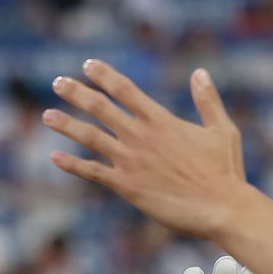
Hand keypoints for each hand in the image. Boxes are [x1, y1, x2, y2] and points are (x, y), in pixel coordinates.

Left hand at [44, 60, 253, 241]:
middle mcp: (141, 137)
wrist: (222, 209)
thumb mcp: (222, 130)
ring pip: (90, 137)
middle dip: (77, 93)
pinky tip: (55, 157)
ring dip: (67, 125)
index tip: (88, 64)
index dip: (105, 75)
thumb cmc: (226, 171)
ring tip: (47, 116)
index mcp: (161, 120)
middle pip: (100, 108)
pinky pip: (93, 172)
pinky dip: (73, 165)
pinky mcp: (127, 187)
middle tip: (58, 82)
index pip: (125, 90)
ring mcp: (131, 161)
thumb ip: (208, 101)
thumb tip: (200, 73)